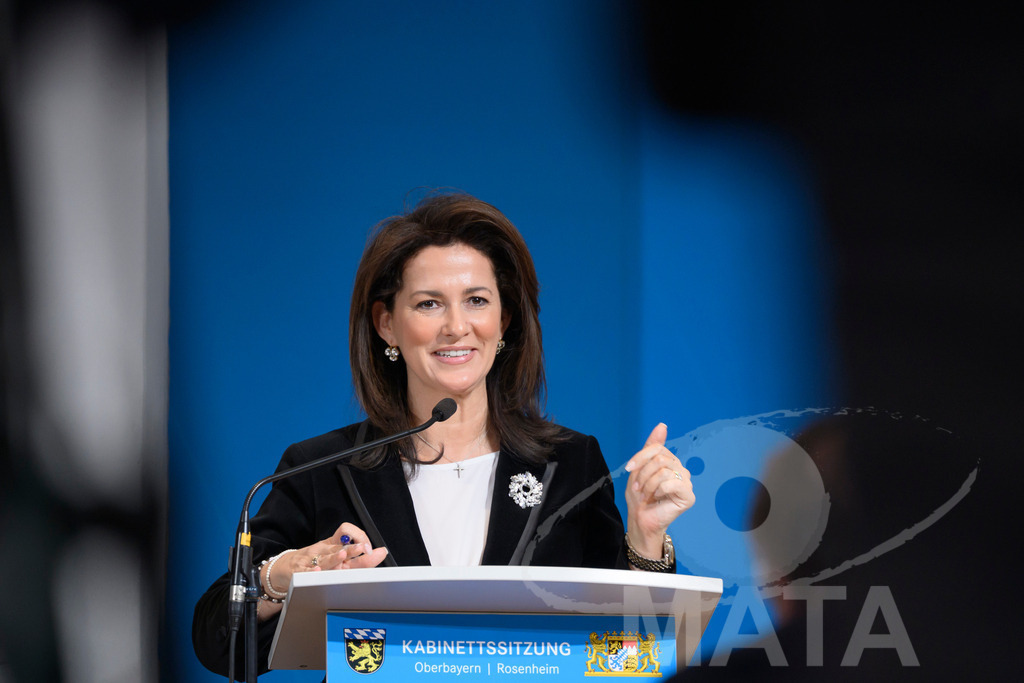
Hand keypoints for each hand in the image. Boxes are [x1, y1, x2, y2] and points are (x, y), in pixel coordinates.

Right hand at [259, 523, 387, 619]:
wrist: (284, 567)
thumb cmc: (311, 560)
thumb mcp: (329, 553)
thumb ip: (351, 555)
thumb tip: (376, 554)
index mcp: (333, 545)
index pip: (346, 532)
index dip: (359, 537)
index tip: (370, 548)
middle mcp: (324, 551)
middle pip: (340, 547)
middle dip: (353, 548)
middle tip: (364, 548)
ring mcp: (312, 560)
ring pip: (325, 558)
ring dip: (334, 557)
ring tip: (343, 555)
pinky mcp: (299, 570)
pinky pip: (306, 570)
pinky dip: (312, 571)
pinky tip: (318, 571)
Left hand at [624, 423, 694, 557]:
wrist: (640, 519)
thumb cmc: (639, 496)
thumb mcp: (639, 468)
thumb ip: (651, 446)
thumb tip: (662, 425)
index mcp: (670, 462)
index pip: (657, 448)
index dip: (640, 457)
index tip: (628, 468)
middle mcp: (680, 470)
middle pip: (660, 459)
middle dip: (643, 473)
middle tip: (637, 487)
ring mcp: (686, 482)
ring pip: (664, 470)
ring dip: (648, 484)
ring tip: (645, 494)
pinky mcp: (688, 496)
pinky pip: (672, 483)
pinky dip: (658, 490)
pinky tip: (656, 498)